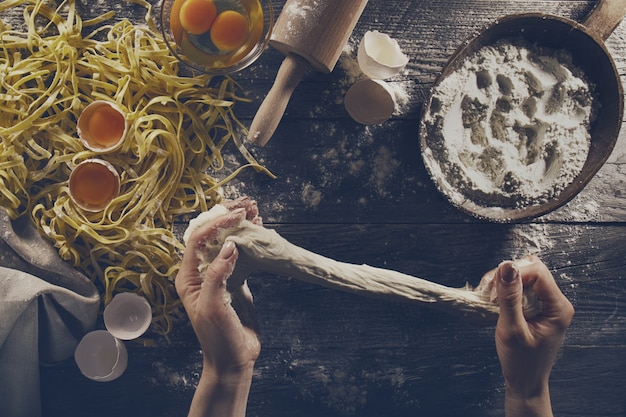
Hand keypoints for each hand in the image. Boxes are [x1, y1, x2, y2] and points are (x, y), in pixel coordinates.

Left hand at [176, 197, 260, 416]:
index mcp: (189, 277)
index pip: (199, 240)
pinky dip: (249, 241)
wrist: (234, 360)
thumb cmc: (218, 338)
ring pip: (226, 243)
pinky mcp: (235, 281)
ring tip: (255, 212)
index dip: (217, 224)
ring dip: (239, 227)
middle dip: (228, 219)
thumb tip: (231, 245)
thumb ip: (218, 275)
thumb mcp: (214, 307)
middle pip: (212, 237)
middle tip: (248, 206)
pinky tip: (260, 230)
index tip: (238, 215)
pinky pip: (240, 255)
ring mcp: (218, 276)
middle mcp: (200, 273)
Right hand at [493, 256, 573, 416]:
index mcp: (558, 307)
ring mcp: (547, 303)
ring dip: (504, 282)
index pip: (538, 272)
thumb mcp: (512, 330)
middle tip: (490, 293)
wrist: (525, 381)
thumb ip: (510, 298)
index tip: (495, 288)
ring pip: (525, 275)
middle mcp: (556, 301)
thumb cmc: (521, 362)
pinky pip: (522, 286)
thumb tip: (506, 266)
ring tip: (490, 298)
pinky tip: (495, 301)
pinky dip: (506, 289)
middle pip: (532, 268)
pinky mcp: (537, 305)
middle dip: (507, 275)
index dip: (514, 273)